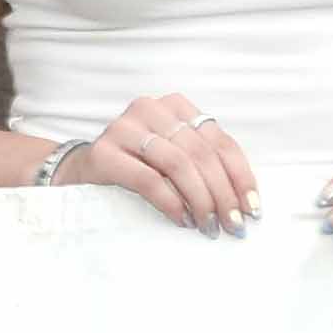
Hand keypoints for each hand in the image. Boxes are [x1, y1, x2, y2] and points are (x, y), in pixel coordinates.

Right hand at [64, 94, 255, 230]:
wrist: (79, 171)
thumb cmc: (136, 167)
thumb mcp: (174, 158)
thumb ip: (203, 163)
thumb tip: (244, 202)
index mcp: (175, 106)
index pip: (220, 141)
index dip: (241, 176)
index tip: (252, 208)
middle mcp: (151, 108)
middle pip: (202, 154)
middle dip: (223, 194)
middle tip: (233, 225)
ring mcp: (125, 127)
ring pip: (178, 164)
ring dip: (200, 201)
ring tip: (209, 226)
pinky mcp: (104, 152)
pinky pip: (148, 180)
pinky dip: (171, 203)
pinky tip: (182, 220)